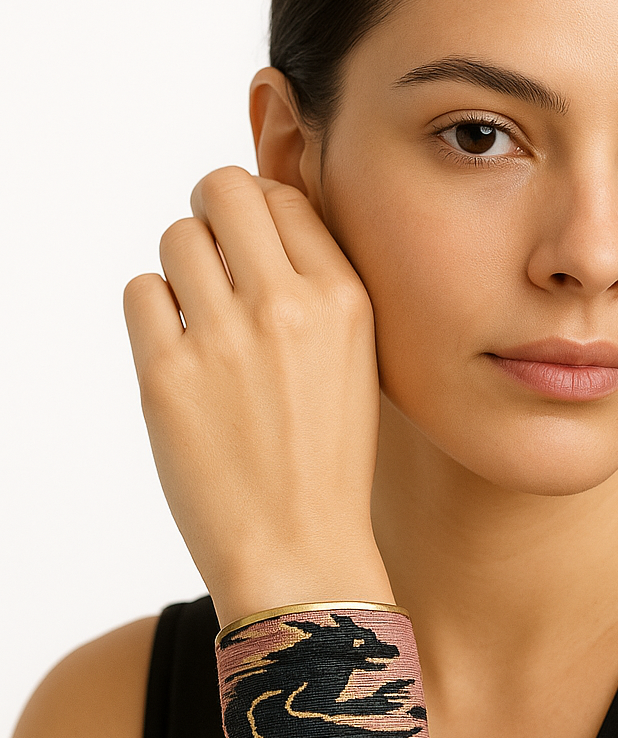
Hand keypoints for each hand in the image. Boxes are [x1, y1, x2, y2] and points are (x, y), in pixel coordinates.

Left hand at [123, 167, 393, 623]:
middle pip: (225, 190)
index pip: (285, 198)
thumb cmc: (330, 457)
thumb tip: (259, 225)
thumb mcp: (357, 360)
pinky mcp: (166, 375)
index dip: (260, 210)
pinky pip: (141, 291)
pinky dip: (155, 310)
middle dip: (212, 208)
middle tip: (212, 243)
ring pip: (177, 236)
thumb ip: (319, 291)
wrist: (301, 547)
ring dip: (183, 262)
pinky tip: (180, 347)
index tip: (251, 239)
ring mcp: (224, 339)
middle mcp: (288, 307)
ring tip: (200, 309)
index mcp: (346, 300)